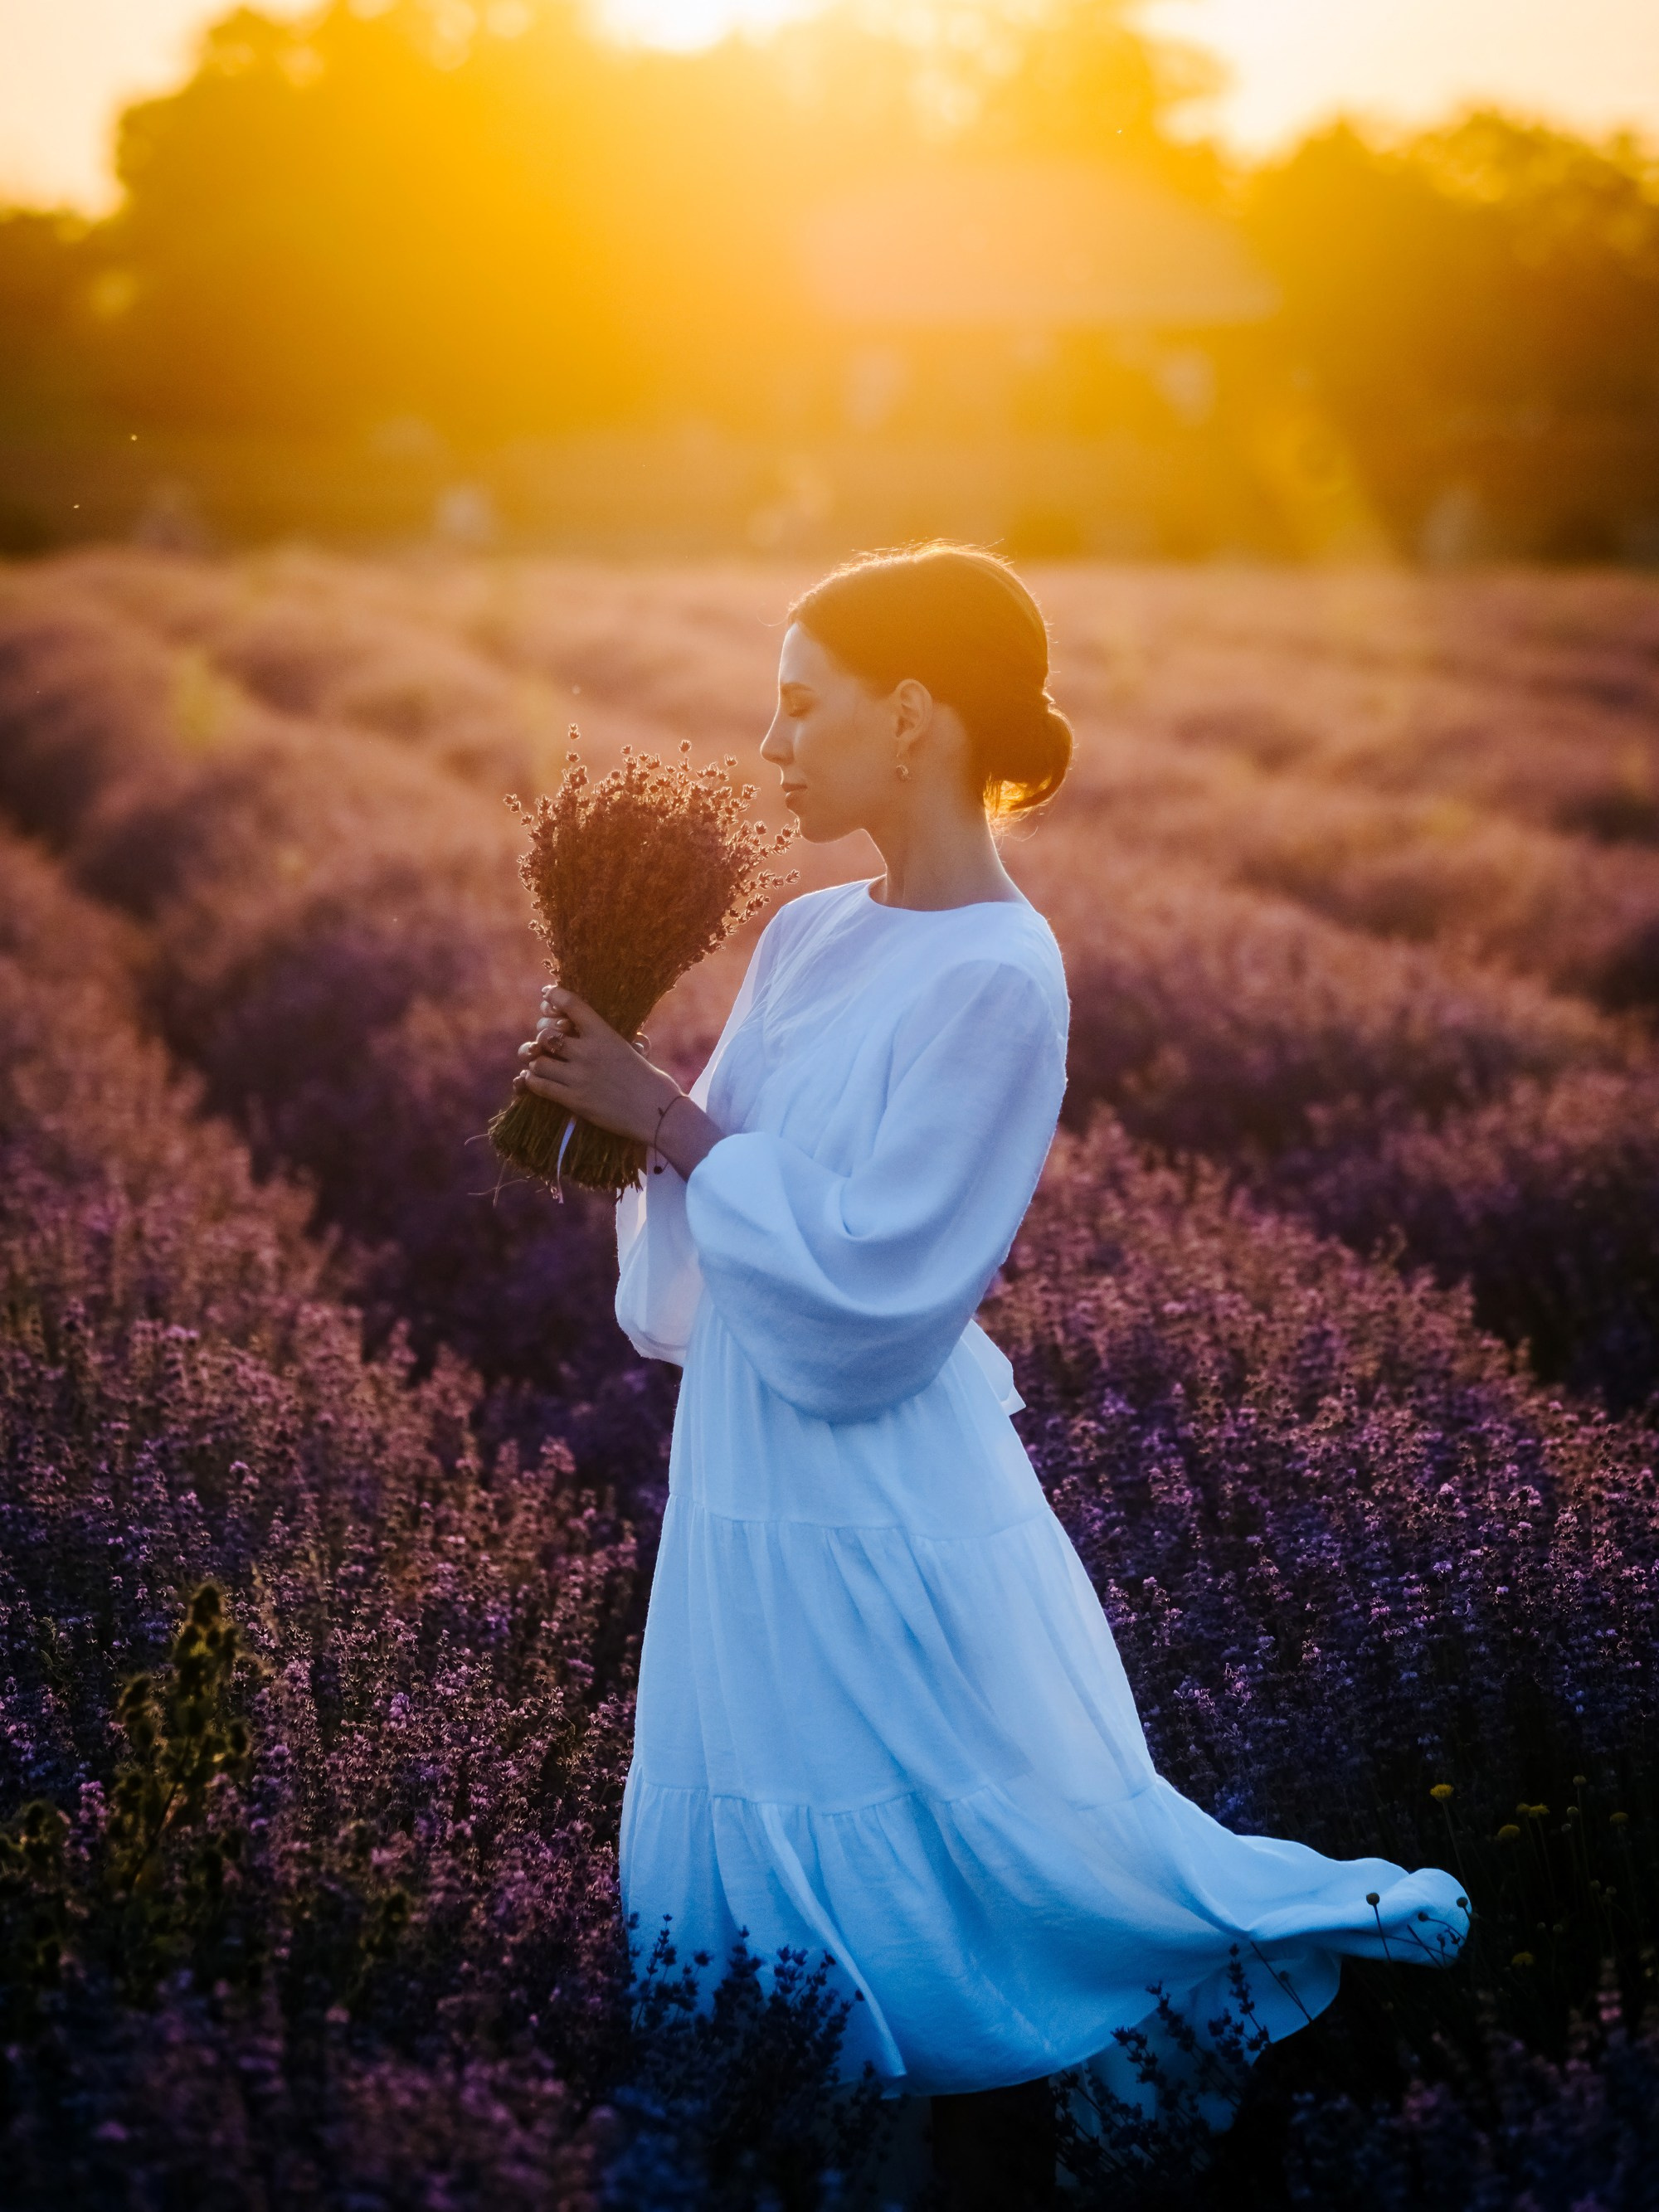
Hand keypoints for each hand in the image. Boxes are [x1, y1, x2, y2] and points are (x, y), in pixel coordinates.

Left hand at [515, 986, 677, 1143]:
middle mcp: (588, 1052)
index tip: (547, 994)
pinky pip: (540, 1086)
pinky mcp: (574, 1100)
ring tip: (540, 1064)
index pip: (572, 1005)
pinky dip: (532, 1081)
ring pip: (538, 1061)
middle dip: (542, 1038)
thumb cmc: (651, 1082)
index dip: (554, 995)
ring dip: (536, 1062)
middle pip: (546, 1035)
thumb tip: (611, 1034)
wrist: (657, 1113)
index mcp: (605, 1034)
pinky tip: (534, 1079)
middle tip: (546, 1044)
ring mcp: (579, 1076)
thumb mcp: (634, 1050)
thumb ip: (613, 1040)